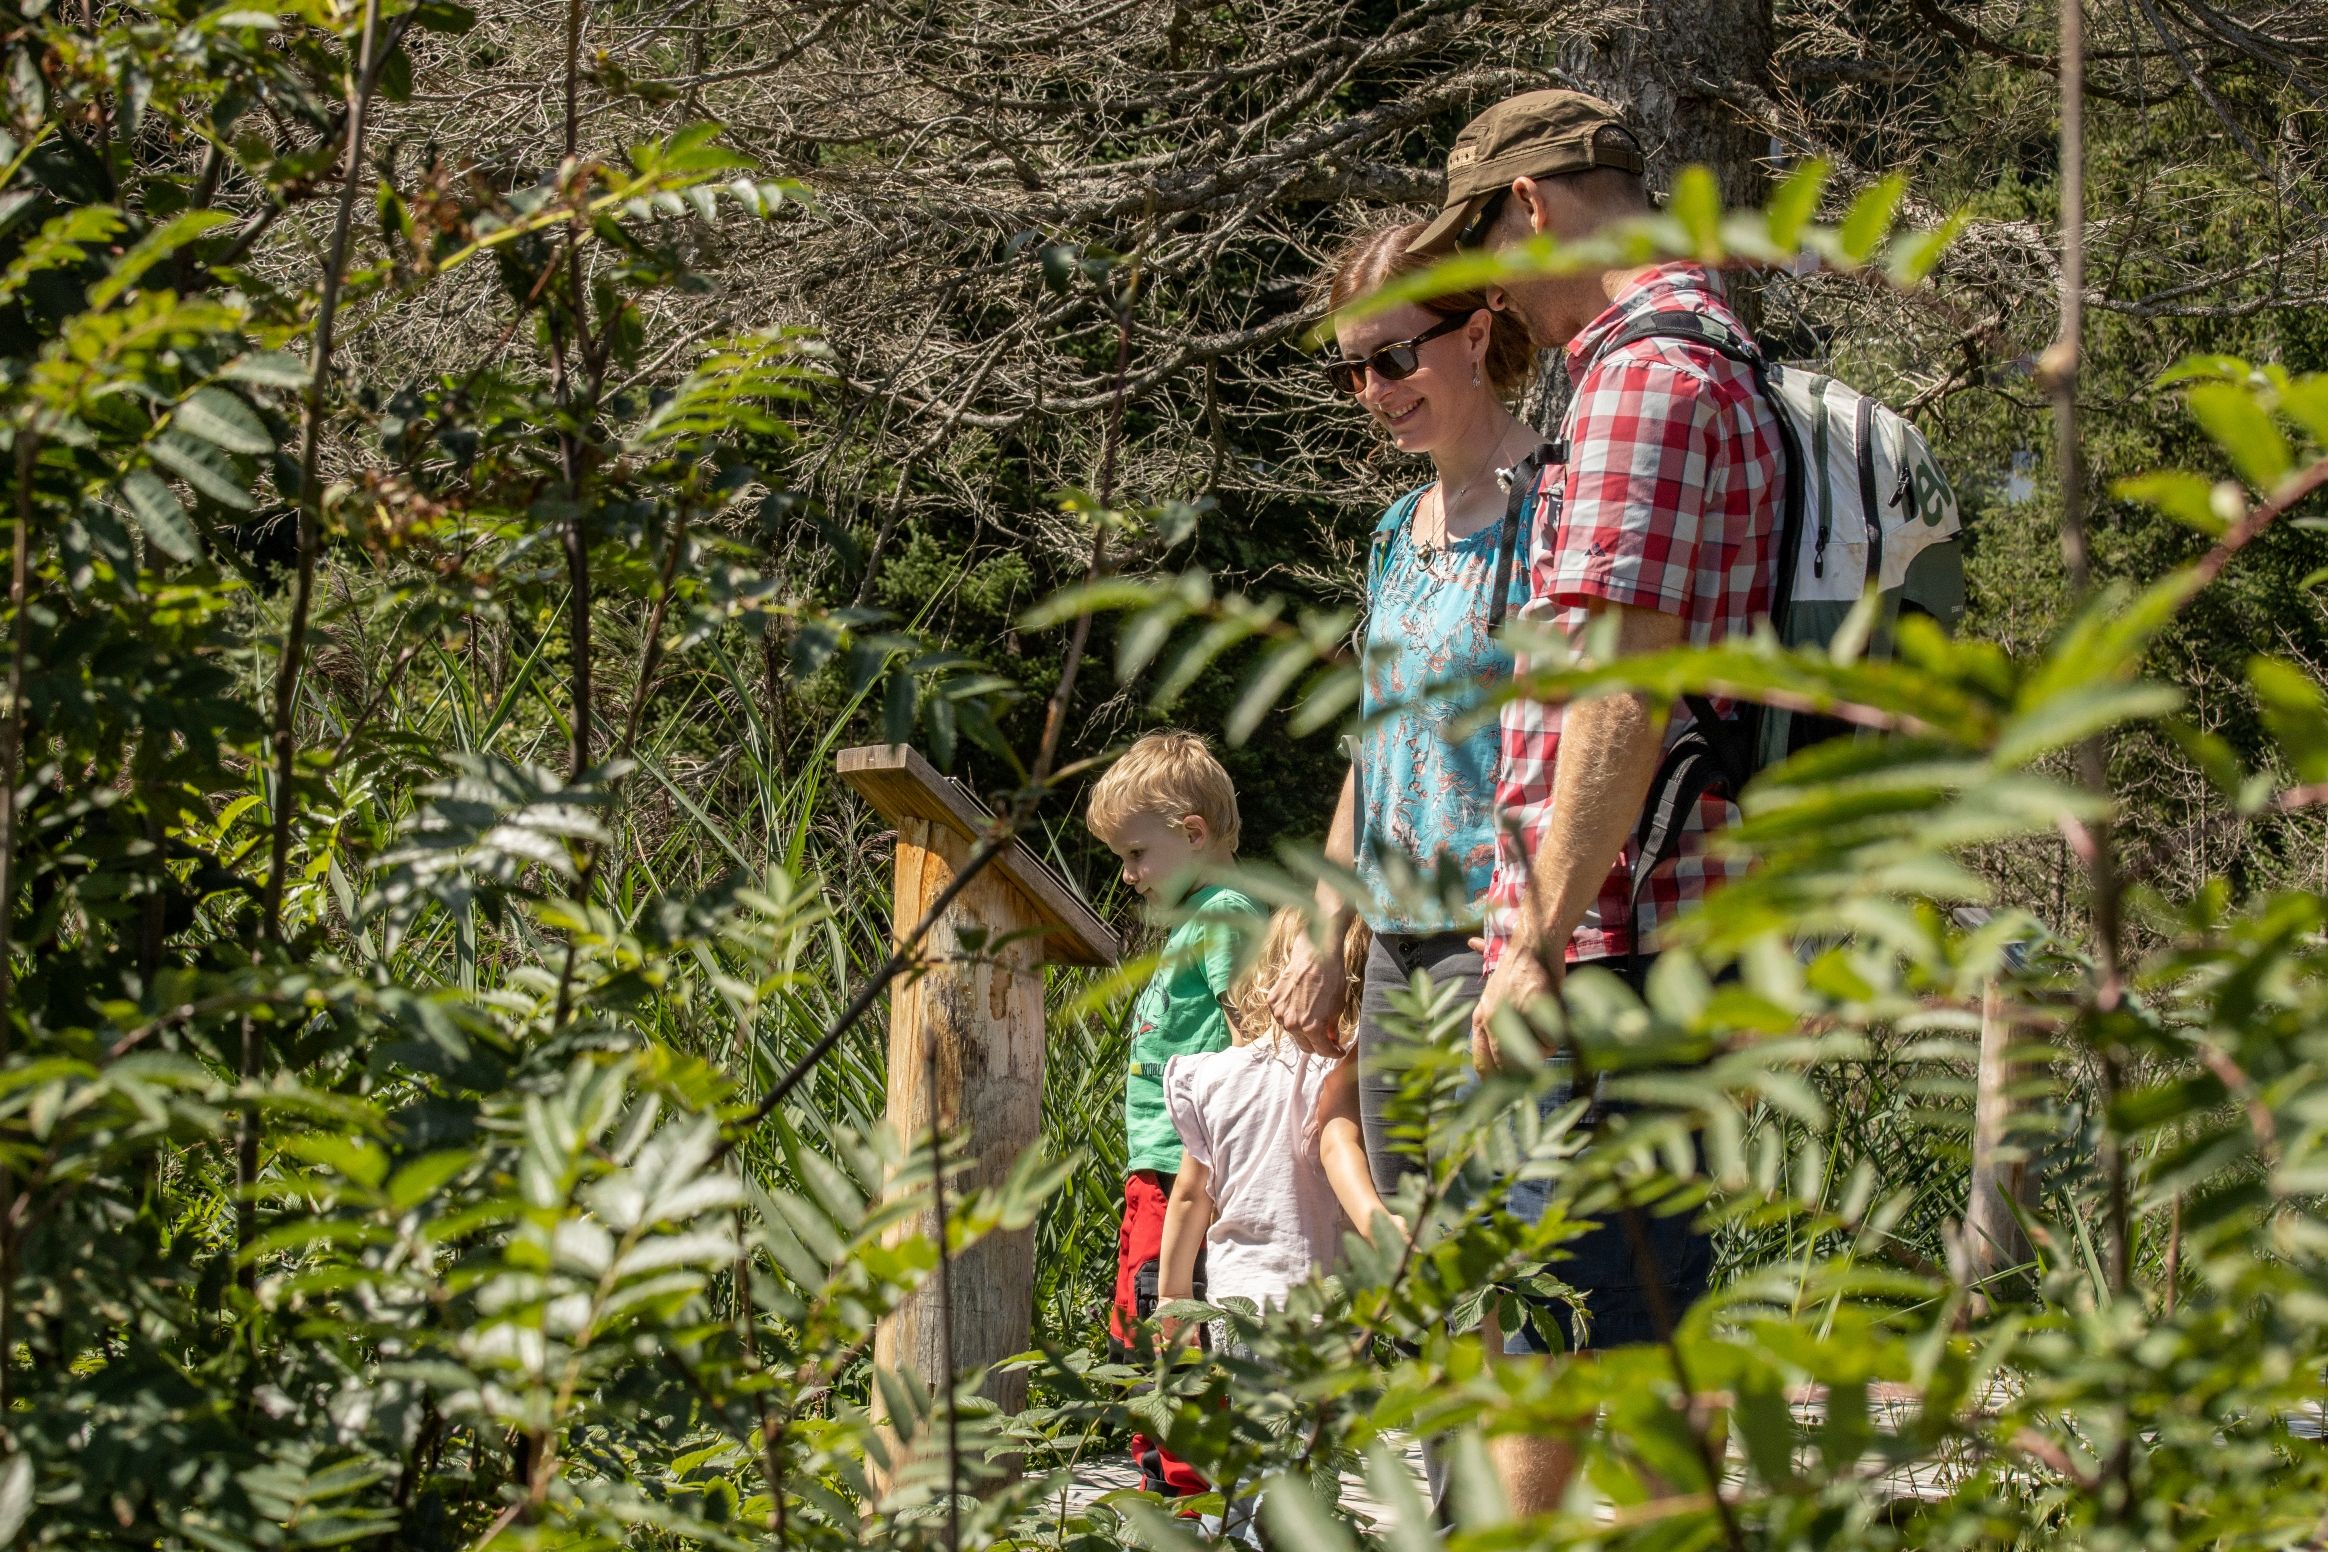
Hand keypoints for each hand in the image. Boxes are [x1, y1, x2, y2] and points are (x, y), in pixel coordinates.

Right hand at [1266, 921, 1351, 1055]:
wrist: (1315, 955)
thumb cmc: (1331, 978)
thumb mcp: (1337, 1007)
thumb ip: (1332, 1028)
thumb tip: (1332, 1039)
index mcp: (1311, 1027)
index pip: (1322, 1050)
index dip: (1333, 1052)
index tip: (1338, 1051)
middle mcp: (1293, 1024)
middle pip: (1305, 1046)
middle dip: (1317, 1045)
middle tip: (1327, 1039)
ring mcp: (1280, 1013)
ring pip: (1292, 1032)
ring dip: (1303, 1031)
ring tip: (1313, 1020)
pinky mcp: (1272, 1001)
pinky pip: (1282, 1017)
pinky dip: (1291, 1016)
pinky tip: (1300, 1007)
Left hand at [1471, 936, 1557, 1075]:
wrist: (1532, 945)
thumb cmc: (1519, 976)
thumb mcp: (1495, 1003)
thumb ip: (1495, 1033)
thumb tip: (1501, 1074)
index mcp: (1480, 1019)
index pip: (1483, 1063)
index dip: (1496, 1084)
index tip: (1510, 1095)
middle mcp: (1491, 1017)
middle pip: (1510, 1066)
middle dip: (1528, 1070)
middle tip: (1539, 1068)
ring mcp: (1512, 1010)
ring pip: (1536, 1053)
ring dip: (1546, 1046)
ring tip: (1546, 1022)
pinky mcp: (1533, 1003)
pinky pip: (1552, 1037)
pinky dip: (1558, 1032)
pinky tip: (1554, 1013)